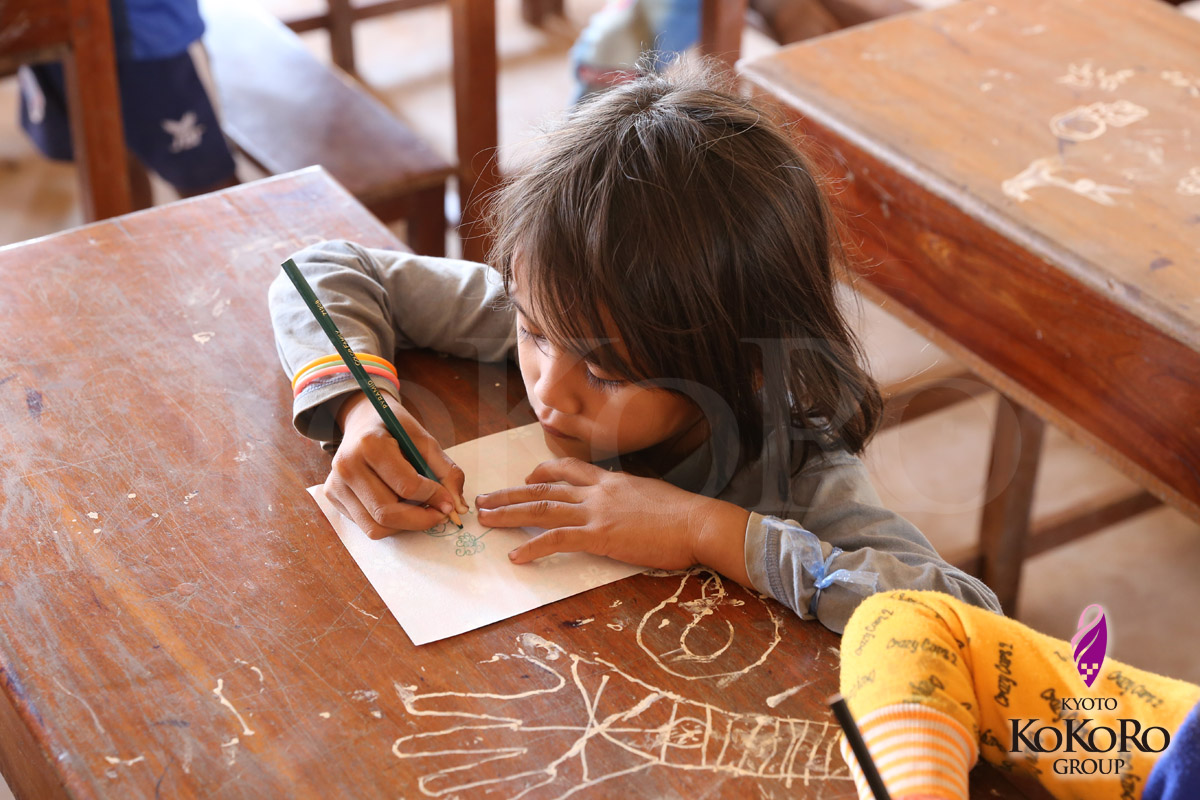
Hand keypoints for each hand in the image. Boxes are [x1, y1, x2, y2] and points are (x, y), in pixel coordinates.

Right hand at [325, 391, 467, 538]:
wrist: (362, 420)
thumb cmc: (394, 428)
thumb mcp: (423, 438)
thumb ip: (445, 470)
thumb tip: (457, 506)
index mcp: (370, 444)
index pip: (406, 486)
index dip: (434, 497)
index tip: (449, 502)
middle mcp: (347, 466)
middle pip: (387, 513)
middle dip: (421, 520)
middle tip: (440, 514)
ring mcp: (336, 484)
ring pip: (376, 527)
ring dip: (405, 525)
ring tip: (420, 509)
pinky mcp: (333, 496)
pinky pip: (366, 525)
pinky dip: (390, 524)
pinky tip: (400, 506)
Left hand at [474, 457, 749, 572]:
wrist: (699, 522)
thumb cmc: (685, 515)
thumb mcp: (651, 496)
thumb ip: (631, 498)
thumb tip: (626, 507)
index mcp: (612, 480)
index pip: (569, 469)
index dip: (542, 472)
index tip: (526, 478)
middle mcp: (598, 490)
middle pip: (544, 487)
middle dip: (510, 493)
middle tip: (484, 499)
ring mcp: (597, 511)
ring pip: (542, 508)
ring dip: (508, 513)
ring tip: (484, 518)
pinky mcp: (600, 535)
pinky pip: (557, 539)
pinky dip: (533, 546)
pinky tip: (516, 555)